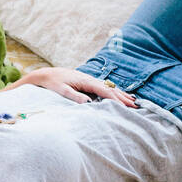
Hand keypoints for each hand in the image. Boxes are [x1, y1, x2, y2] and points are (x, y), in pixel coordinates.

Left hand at [4, 67, 138, 106]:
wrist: (46, 74)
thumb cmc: (53, 83)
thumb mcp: (62, 90)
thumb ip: (74, 96)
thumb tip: (88, 102)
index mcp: (86, 81)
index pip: (105, 91)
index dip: (116, 100)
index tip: (125, 107)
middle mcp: (90, 79)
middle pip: (110, 89)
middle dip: (123, 97)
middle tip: (136, 106)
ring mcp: (89, 80)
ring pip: (109, 88)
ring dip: (121, 95)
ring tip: (133, 102)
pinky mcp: (87, 82)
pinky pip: (104, 88)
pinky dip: (114, 92)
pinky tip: (119, 96)